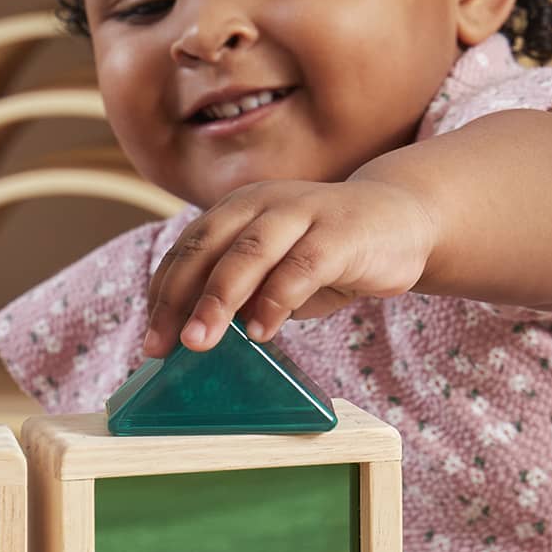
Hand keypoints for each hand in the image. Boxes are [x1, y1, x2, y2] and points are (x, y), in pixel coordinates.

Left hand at [141, 176, 437, 359]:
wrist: (400, 220)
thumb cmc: (325, 254)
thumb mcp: (272, 276)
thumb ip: (238, 298)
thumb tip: (193, 340)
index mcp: (235, 211)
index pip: (186, 252)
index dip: (163, 297)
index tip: (150, 343)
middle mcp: (261, 204)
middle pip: (207, 248)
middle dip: (179, 300)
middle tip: (162, 347)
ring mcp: (301, 213)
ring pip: (248, 253)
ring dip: (219, 299)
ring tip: (199, 343)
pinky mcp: (339, 232)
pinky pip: (301, 266)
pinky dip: (277, 300)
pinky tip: (261, 332)